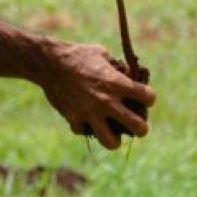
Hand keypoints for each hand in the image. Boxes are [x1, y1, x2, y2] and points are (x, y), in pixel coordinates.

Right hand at [38, 41, 155, 149]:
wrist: (48, 62)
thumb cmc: (77, 54)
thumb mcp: (101, 53)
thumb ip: (116, 67)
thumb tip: (125, 74)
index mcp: (117, 83)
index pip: (149, 98)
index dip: (148, 98)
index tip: (142, 97)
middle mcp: (107, 101)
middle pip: (139, 127)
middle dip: (141, 128)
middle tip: (135, 124)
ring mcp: (90, 113)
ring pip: (111, 142)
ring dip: (114, 140)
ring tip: (113, 134)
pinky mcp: (73, 118)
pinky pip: (83, 131)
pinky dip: (84, 127)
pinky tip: (83, 119)